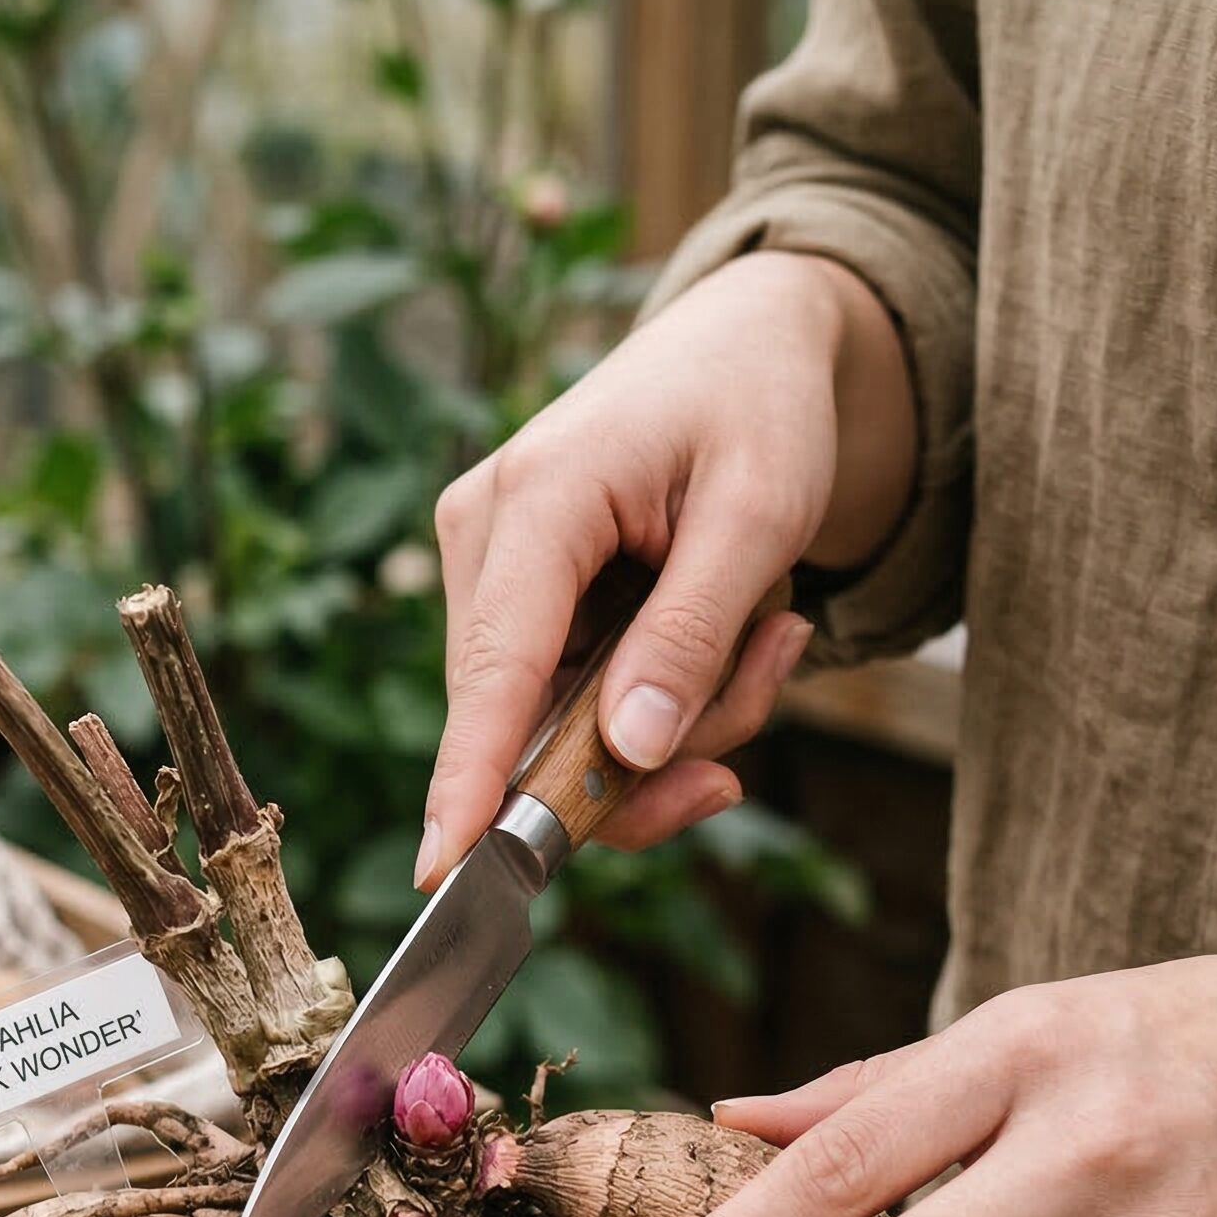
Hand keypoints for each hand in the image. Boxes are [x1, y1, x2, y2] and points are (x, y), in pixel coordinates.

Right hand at [418, 250, 915, 887]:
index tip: (444, 870)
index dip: (471, 778)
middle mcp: (485, 538)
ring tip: (767, 634)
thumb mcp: (762, 514)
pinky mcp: (515, 604)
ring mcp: (490, 573)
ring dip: (675, 724)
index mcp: (539, 497)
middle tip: (772, 670)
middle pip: (531, 724)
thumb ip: (692, 636)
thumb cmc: (759, 409)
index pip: (495, 667)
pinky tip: (728, 637)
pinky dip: (658, 704)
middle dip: (655, 751)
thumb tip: (626, 753)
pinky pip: (573, 709)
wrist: (746, 346)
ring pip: (558, 731)